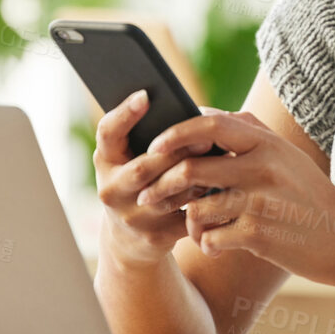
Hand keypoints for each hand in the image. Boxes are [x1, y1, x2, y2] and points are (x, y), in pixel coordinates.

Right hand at [92, 90, 221, 268]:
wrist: (131, 238)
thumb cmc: (140, 181)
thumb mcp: (132, 158)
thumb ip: (150, 136)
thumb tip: (189, 112)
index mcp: (105, 161)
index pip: (107, 133)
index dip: (124, 114)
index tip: (146, 95)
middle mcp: (111, 190)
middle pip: (143, 169)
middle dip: (176, 153)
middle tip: (206, 138)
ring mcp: (131, 217)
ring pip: (169, 195)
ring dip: (198, 179)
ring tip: (224, 162)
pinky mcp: (154, 237)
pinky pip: (187, 218)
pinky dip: (209, 204)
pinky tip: (228, 190)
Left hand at [138, 111, 334, 283]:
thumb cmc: (308, 195)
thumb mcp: (285, 156)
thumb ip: (248, 134)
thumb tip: (200, 116)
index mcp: (265, 142)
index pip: (209, 125)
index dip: (174, 134)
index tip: (154, 147)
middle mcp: (262, 167)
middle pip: (190, 168)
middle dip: (161, 185)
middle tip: (149, 197)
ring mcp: (260, 201)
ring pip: (197, 208)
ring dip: (189, 222)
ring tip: (198, 228)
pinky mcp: (260, 234)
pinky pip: (211, 238)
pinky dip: (207, 244)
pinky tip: (217, 246)